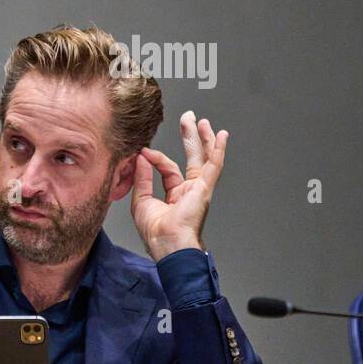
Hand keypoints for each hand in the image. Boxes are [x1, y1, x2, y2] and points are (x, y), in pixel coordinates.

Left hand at [131, 110, 227, 261]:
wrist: (167, 244)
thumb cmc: (156, 232)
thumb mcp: (142, 200)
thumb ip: (142, 177)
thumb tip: (141, 157)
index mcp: (176, 194)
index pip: (167, 168)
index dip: (155, 158)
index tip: (143, 151)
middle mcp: (189, 190)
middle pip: (191, 157)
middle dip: (190, 137)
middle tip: (188, 119)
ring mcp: (199, 188)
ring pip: (204, 158)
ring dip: (203, 138)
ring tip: (200, 121)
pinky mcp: (204, 188)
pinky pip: (214, 165)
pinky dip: (218, 150)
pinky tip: (221, 136)